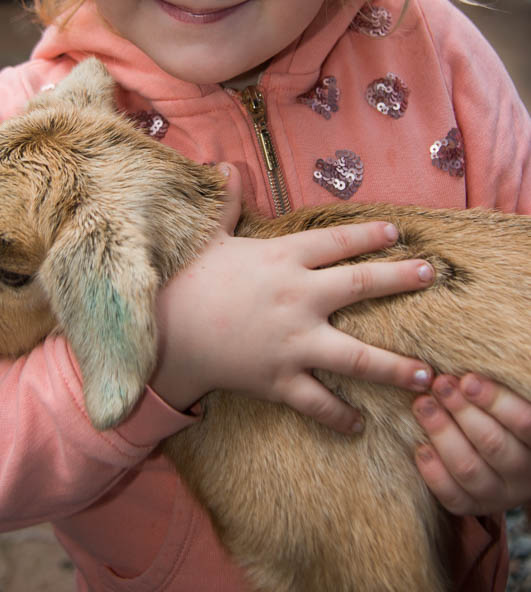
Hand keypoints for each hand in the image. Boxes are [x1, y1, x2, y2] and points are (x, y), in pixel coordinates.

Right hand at [152, 163, 434, 433]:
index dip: (369, 235)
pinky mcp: (280, 380)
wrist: (161, 330)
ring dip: (394, 366)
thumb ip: (225, 202)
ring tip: (425, 375)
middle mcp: (299, 298)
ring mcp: (293, 342)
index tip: (397, 234)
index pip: (337, 242)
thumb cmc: (186, 278)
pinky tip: (359, 426)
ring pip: (356, 356)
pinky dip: (339, 418)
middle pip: (362, 285)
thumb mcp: (207, 235)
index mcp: (283, 258)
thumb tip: (225, 167)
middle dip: (400, 279)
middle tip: (430, 275)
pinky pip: (318, 403)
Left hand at [414, 374, 530, 514]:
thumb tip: (470, 369)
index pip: (524, 422)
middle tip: (439, 384)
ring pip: (469, 469)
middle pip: (492, 444)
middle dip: (461, 410)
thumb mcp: (512, 398)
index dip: (494, 400)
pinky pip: (454, 497)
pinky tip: (421, 448)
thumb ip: (499, 387)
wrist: (501, 451)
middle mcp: (524, 471)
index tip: (466, 378)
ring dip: (442, 434)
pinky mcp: (476, 506)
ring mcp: (501, 493)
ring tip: (422, 405)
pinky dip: (435, 474)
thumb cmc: (501, 411)